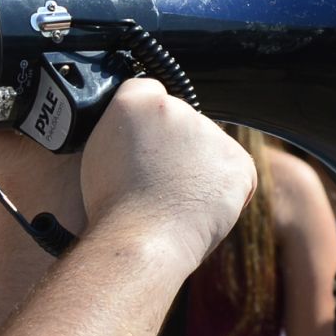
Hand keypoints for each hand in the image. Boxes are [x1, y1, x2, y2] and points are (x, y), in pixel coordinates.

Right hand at [74, 79, 254, 271]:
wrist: (142, 241)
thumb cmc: (113, 209)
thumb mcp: (98, 154)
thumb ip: (121, 130)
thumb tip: (136, 131)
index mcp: (136, 99)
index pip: (148, 94)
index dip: (145, 125)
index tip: (140, 149)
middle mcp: (177, 107)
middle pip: (182, 120)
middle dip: (175, 146)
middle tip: (156, 183)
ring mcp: (210, 132)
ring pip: (209, 146)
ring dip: (199, 167)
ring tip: (175, 200)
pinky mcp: (237, 159)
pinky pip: (236, 171)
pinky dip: (226, 189)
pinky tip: (201, 206)